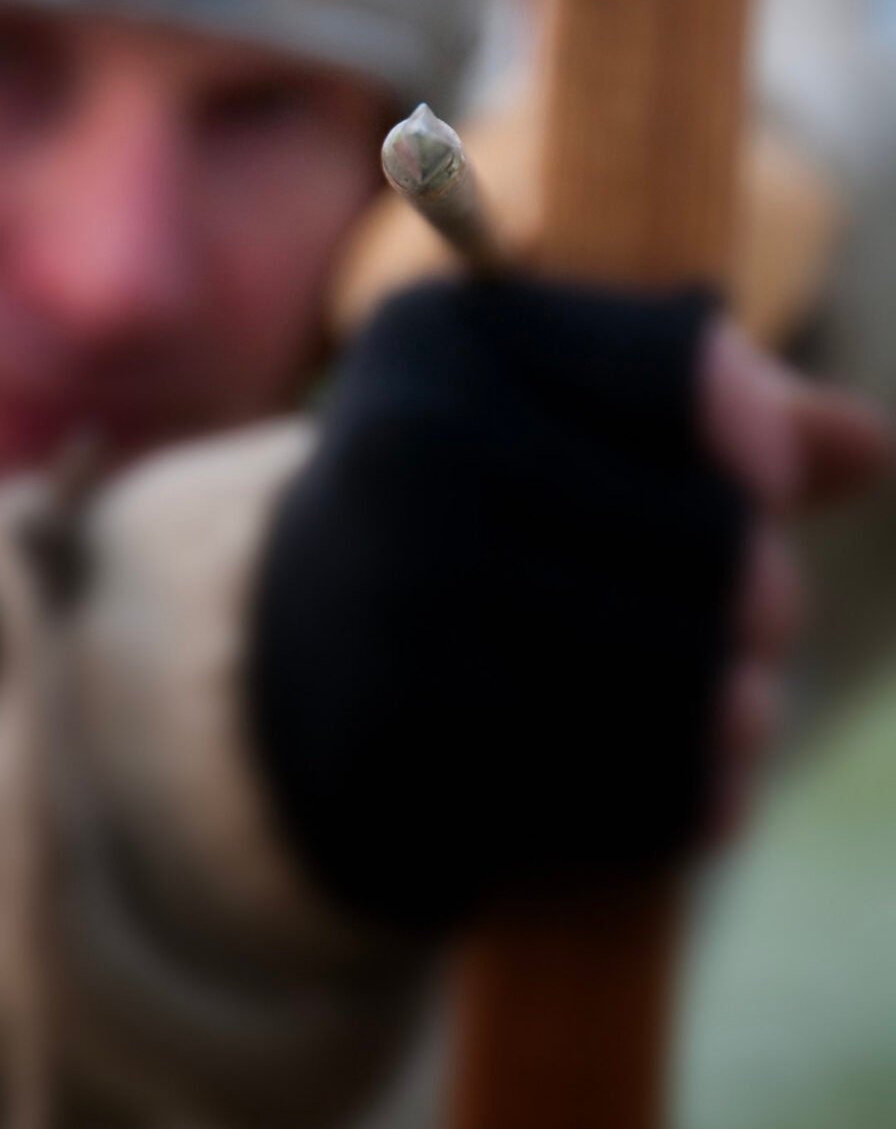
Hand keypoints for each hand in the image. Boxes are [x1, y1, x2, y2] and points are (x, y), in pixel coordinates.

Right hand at [249, 279, 891, 932]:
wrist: (290, 650)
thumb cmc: (462, 495)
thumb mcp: (555, 404)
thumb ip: (718, 408)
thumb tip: (873, 450)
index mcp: (446, 331)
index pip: (694, 373)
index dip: (754, 440)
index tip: (752, 477)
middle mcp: (413, 451)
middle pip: (717, 542)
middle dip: (758, 591)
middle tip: (749, 616)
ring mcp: (404, 608)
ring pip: (694, 681)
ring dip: (736, 705)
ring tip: (727, 700)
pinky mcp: (414, 756)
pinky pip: (641, 797)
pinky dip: (687, 795)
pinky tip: (679, 779)